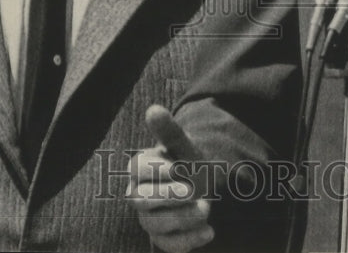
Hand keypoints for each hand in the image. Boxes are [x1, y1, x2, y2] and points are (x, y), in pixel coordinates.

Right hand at [129, 105, 213, 252]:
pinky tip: (210, 232)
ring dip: (183, 218)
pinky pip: (168, 246)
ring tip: (206, 206)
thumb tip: (153, 109)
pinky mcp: (161, 238)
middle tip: (191, 190)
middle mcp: (138, 194)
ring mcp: (147, 218)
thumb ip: (169, 131)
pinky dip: (190, 241)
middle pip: (141, 200)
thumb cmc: (188, 161)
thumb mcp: (184, 146)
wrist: (203, 182)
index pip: (137, 169)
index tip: (177, 168)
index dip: (157, 170)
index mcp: (140, 168)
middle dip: (167, 196)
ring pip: (155, 225)